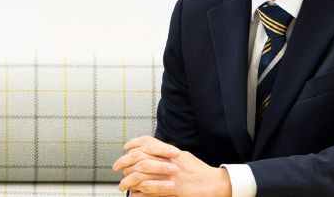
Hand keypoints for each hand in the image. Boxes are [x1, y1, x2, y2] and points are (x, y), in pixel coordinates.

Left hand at [113, 136, 231, 196]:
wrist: (216, 184)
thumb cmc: (201, 173)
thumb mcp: (184, 157)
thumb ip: (169, 155)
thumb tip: (155, 153)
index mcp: (171, 152)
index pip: (148, 142)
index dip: (134, 144)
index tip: (125, 148)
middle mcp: (169, 160)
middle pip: (140, 157)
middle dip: (124, 162)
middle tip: (116, 167)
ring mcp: (170, 175)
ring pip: (142, 174)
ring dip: (129, 180)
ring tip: (122, 185)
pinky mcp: (174, 188)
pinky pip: (151, 189)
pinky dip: (140, 192)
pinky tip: (134, 195)